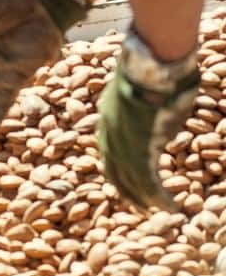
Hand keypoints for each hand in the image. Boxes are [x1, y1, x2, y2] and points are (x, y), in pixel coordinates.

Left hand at [97, 28, 199, 210]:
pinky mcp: (138, 149)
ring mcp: (121, 143)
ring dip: (145, 200)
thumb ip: (147, 115)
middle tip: (140, 207)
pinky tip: (170, 208)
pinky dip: (159, 198)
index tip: (129, 182)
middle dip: (128, 192)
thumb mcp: (145, 95)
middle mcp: (107, 134)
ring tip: (159, 212)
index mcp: (106, 119)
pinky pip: (147, 181)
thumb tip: (160, 127)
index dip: (119, 170)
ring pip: (131, 181)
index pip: (108, 152)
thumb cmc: (157, 71)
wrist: (153, 64)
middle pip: (114, 172)